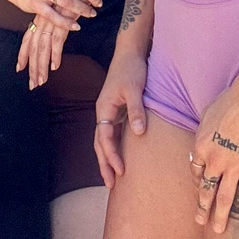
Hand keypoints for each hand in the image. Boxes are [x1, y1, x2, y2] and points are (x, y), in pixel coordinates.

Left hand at [16, 17, 67, 88]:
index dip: (22, 55)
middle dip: (32, 68)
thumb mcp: (56, 13)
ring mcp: (51, 23)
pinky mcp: (62, 23)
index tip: (19, 68)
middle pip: (33, 49)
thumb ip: (52, 25)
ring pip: (43, 49)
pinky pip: (57, 42)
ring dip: (42, 66)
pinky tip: (54, 67)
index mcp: (40, 20)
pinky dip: (55, 55)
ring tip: (42, 80)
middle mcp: (42, 23)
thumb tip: (52, 38)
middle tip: (32, 83)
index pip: (27, 40)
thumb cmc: (68, 3)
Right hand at [93, 46, 148, 187]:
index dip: (111, 155)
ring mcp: (109, 113)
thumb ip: (137, 110)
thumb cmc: (131, 69)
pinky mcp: (116, 111)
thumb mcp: (135, 89)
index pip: (104, 138)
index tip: (120, 170)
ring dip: (107, 158)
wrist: (129, 53)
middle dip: (104, 164)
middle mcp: (103, 113)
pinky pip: (112, 134)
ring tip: (112, 178)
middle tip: (111, 185)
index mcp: (104, 108)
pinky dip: (113, 148)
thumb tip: (139, 133)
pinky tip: (120, 158)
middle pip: (100, 143)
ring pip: (104, 140)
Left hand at [189, 77, 238, 232]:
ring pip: (225, 197)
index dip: (198, 180)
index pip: (196, 171)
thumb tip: (202, 147)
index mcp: (201, 148)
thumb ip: (203, 136)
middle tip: (199, 221)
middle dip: (202, 207)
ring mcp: (234, 167)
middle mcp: (214, 162)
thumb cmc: (226, 104)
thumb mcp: (205, 118)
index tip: (201, 185)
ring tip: (217, 229)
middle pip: (206, 189)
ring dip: (220, 215)